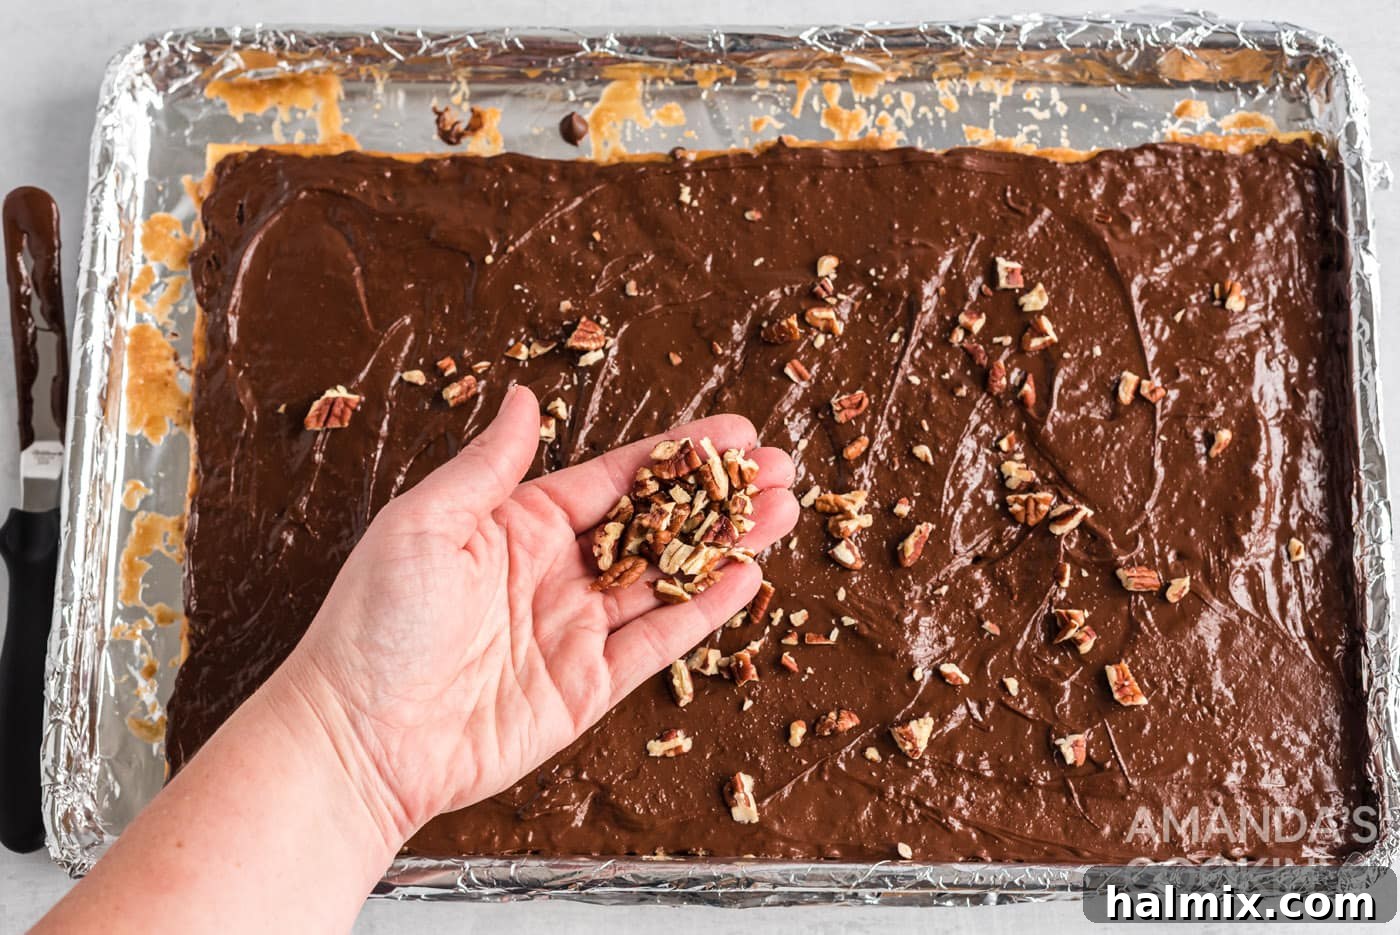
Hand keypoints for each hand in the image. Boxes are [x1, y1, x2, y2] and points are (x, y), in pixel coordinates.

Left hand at [277, 385, 797, 842]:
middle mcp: (555, 572)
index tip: (732, 433)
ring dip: (726, 545)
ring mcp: (575, 630)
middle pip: (656, 524)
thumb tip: (524, 396)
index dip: (677, 454)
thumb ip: (489, 465)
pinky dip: (702, 611)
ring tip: (783, 513)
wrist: (359, 738)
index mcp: (518, 525)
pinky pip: (657, 642)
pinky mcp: (587, 687)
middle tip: (781, 470)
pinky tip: (744, 579)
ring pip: (668, 578)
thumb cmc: (374, 623)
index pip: (615, 479)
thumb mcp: (425, 523)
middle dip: (719, 497)